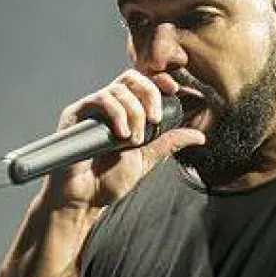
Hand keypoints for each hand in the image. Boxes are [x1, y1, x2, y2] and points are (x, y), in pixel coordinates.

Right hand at [44, 70, 204, 209]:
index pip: (142, 84)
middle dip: (150, 95)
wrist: (83, 199)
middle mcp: (108, 106)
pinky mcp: (76, 113)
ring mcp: (92, 109)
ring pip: (119, 89)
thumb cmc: (108, 181)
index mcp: (125, 113)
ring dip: (134, 113)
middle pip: (132, 78)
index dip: (159, 81)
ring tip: (133, 140)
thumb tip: (199, 136)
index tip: (174, 90)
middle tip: (155, 120)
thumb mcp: (146, 159)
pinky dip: (117, 114)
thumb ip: (168, 144)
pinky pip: (100, 99)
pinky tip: (121, 135)